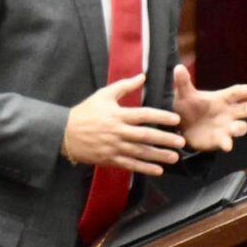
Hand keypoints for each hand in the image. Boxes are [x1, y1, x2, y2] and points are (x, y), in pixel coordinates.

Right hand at [63, 73, 185, 175]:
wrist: (65, 133)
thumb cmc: (86, 112)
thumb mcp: (103, 95)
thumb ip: (125, 86)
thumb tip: (143, 76)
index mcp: (118, 115)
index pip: (143, 115)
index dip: (160, 117)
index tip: (175, 119)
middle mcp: (118, 132)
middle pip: (145, 136)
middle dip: (164, 139)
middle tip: (181, 141)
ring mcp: (114, 147)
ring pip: (140, 153)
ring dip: (158, 156)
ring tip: (174, 157)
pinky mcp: (110, 159)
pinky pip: (130, 165)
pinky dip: (144, 168)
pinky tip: (158, 170)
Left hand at [172, 65, 246, 152]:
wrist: (182, 127)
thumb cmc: (189, 106)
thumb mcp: (184, 94)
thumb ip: (183, 82)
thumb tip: (178, 67)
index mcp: (222, 98)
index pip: (236, 93)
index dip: (243, 91)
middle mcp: (228, 112)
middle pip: (246, 109)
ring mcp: (226, 127)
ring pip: (241, 127)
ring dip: (239, 127)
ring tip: (233, 128)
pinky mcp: (220, 140)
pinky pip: (227, 142)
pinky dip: (227, 144)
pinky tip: (226, 145)